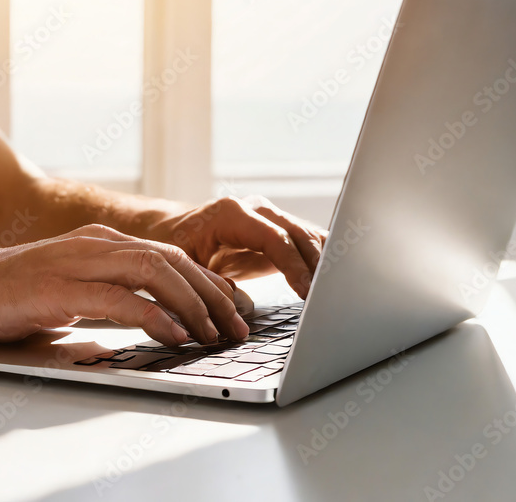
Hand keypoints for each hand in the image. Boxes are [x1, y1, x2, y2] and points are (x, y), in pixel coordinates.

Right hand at [0, 224, 250, 345]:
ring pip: (152, 271)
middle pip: (171, 260)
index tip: (236, 310)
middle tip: (238, 327)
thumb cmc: (7, 296)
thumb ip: (107, 298)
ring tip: (215, 333)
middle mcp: (93, 245)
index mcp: (99, 243)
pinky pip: (116, 298)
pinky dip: (150, 315)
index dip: (209, 284)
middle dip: (213, 295)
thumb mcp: (68, 290)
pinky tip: (172, 334)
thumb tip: (150, 323)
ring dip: (191, 304)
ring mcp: (73, 262)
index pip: (170, 257)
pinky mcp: (54, 288)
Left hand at [151, 195, 327, 298]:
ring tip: (339, 291)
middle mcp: (256, 209)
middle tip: (330, 297)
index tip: (308, 291)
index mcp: (232, 214)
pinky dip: (322, 259)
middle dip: (317, 267)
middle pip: (298, 235)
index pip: (274, 238)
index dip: (294, 266)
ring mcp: (271, 216)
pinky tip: (335, 279)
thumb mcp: (184, 265)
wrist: (176, 229)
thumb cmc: (178, 246)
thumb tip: (239, 306)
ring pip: (309, 236)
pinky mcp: (280, 229)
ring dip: (325, 263)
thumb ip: (208, 282)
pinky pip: (308, 241)